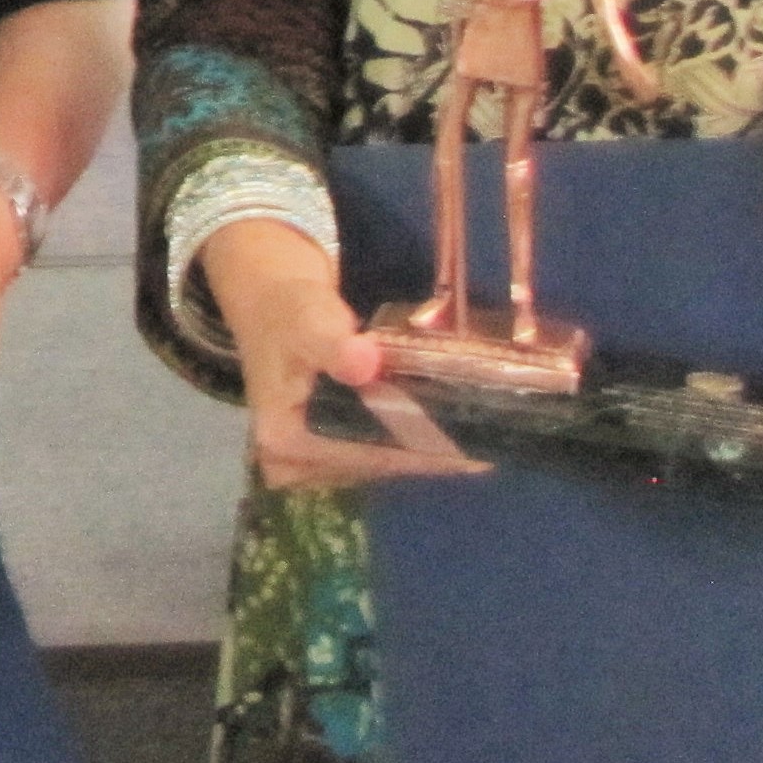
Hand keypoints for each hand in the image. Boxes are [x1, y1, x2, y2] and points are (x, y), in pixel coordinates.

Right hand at [199, 218, 482, 490]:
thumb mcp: (307, 317)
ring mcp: (311, 461)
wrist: (270, 298)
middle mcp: (294, 464)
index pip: (366, 455)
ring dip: (426, 448)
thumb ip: (333, 342)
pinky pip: (378, 451)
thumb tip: (364, 364)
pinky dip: (411, 440)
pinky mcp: (327, 450)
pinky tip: (450, 429)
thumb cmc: (288, 307)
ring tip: (480, 434)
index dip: (420, 450)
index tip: (475, 449)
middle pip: (377, 463)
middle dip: (431, 452)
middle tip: (491, 440)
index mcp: (284, 441)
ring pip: (382, 461)